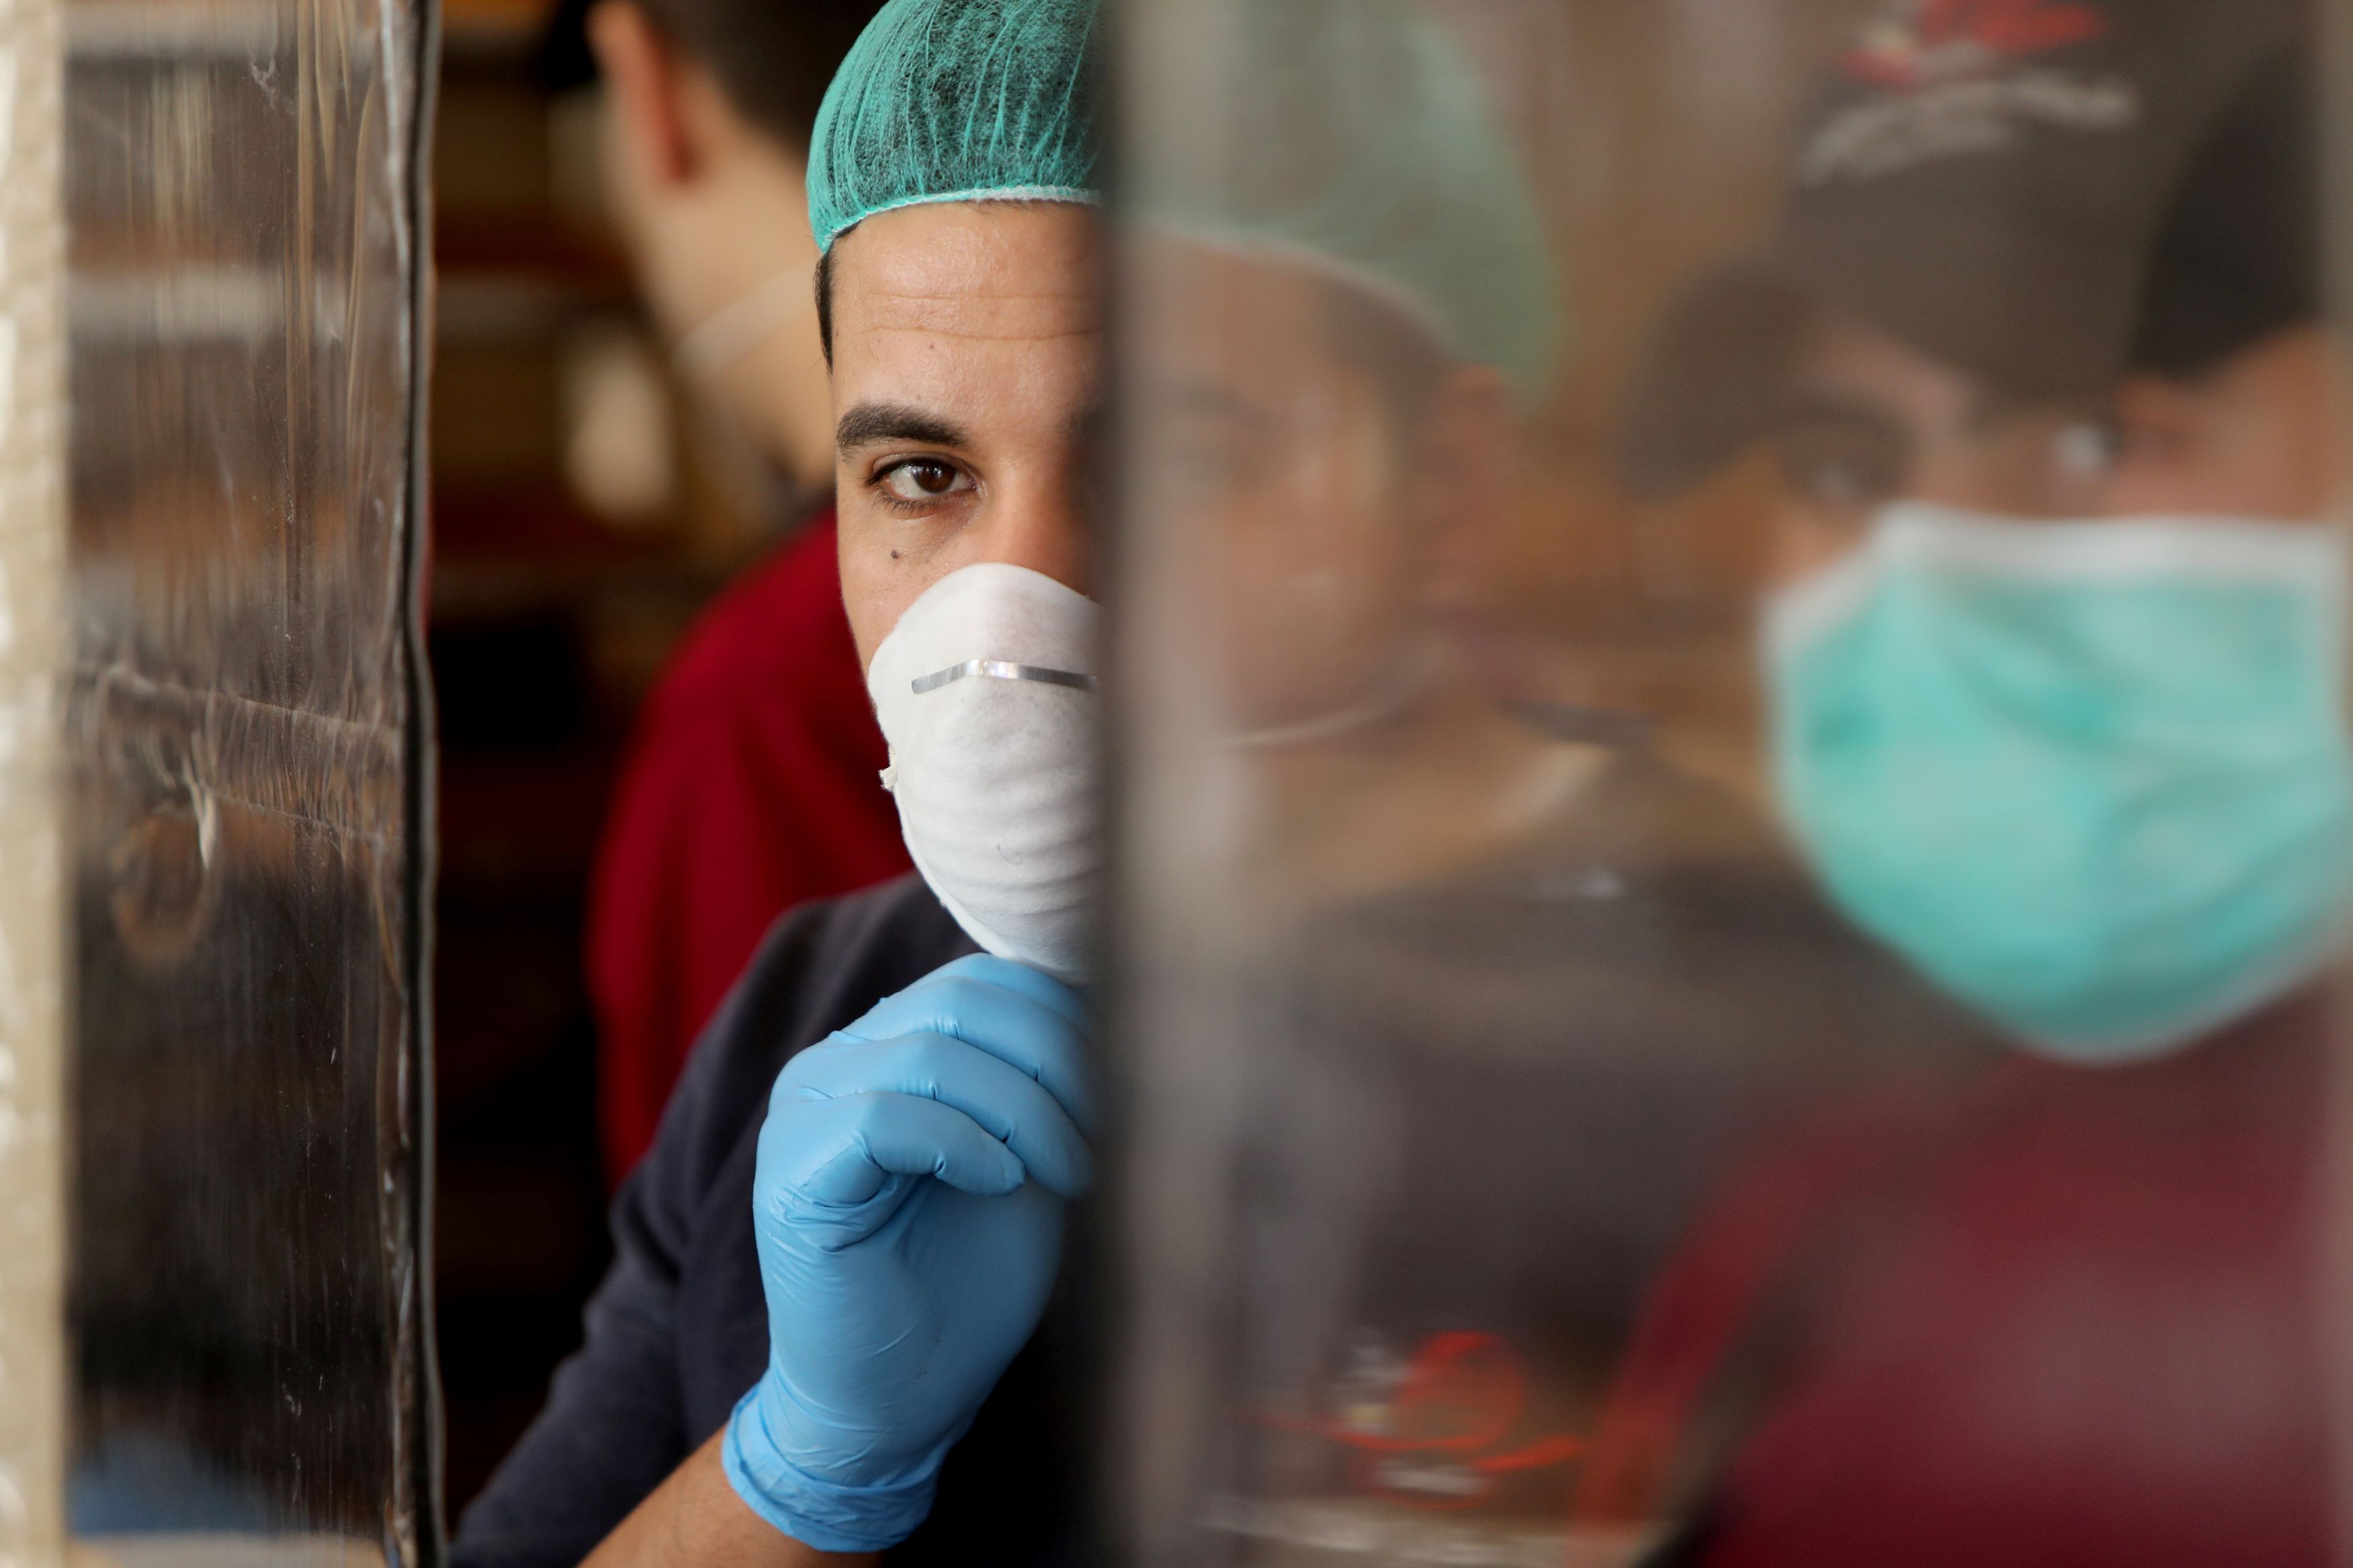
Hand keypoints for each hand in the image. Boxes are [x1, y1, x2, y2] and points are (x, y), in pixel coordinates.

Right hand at [721, 955, 1095, 1551]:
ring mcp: (803, 1109)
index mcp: (890, 1044)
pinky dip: (961, 1144)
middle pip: (963, 1000)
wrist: (897, 1400)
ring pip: (931, 1053)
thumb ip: (1052, 1087)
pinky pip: (881, 1117)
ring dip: (1025, 1111)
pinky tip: (1000, 1184)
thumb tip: (1124, 1013)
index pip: (986, 979)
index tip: (1126, 1094)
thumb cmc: (967, 1284)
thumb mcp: (1034, 1161)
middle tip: (1102, 1139)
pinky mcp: (790, 1168)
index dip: (1068, 1022)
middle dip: (1057, 1062)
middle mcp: (838, 1060)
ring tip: (1069, 1173)